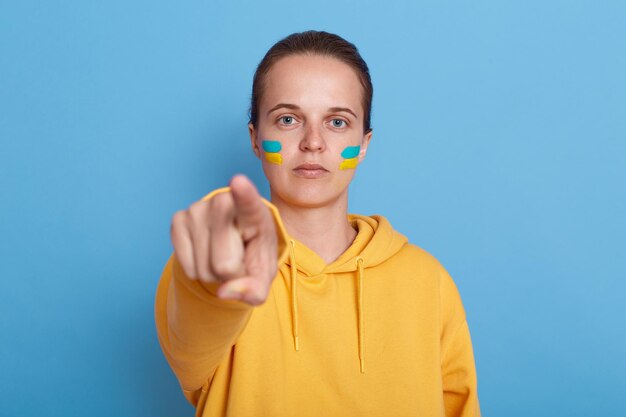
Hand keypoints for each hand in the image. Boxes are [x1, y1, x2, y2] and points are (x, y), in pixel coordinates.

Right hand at [170, 175, 278, 304]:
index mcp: (254, 211)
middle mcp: (224, 202)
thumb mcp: (264, 276)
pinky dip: (197, 271)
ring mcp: (198, 209)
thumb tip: (224, 293)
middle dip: (232, 274)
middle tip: (238, 260)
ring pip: (204, 268)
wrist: (235, 244)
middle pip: (224, 263)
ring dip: (214, 274)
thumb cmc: (254, 255)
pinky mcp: (178, 219)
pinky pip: (186, 266)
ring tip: (223, 256)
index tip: (238, 181)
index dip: (243, 194)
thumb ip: (254, 290)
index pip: (249, 202)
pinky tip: (206, 254)